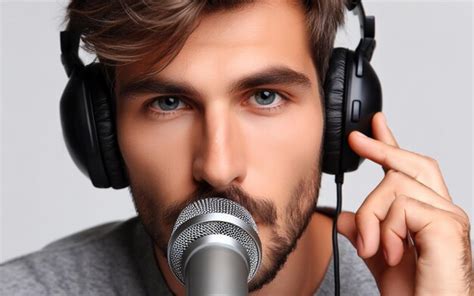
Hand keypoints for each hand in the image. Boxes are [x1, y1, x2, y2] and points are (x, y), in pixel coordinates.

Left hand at [337, 112, 472, 294]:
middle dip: (382, 147)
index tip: (376, 125)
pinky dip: (385, 229)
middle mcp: (443, 211)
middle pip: (413, 164)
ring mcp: (448, 216)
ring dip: (373, 216)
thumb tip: (346, 216)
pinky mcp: (447, 225)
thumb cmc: (414, 293)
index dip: (392, 145)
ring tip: (373, 248)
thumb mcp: (378, 258)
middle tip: (357, 140)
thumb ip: (365, 234)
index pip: (411, 171)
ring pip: (395, 185)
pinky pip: (402, 206)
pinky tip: (388, 251)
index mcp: (427, 215)